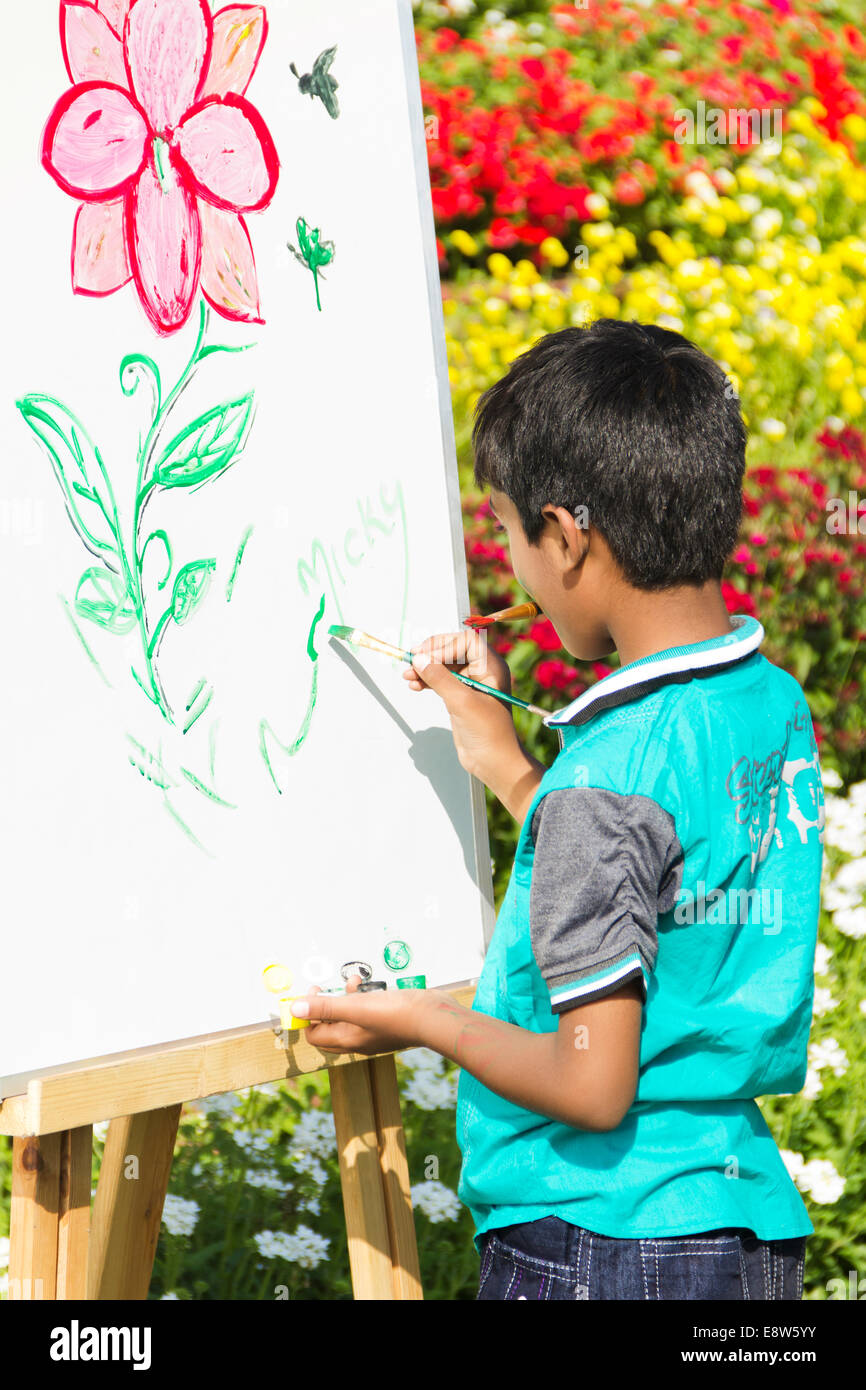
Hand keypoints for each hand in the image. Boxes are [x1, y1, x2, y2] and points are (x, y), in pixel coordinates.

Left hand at [289, 975, 439, 1054]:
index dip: (308, 1014)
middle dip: (325, 1005)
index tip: (313, 993)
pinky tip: (369, 985)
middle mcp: (358, 1040)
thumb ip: (325, 1007)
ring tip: (353, 982)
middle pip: (329, 1026)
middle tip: (328, 988)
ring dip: (345, 997)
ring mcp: (373, 1032)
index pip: (314, 1034)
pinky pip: (365, 1011)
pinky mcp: (386, 1022)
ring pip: (348, 1016)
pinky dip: (363, 997)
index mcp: (347, 1040)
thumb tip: (294, 1008)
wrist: (433, 1017)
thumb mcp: (356, 1007)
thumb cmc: (397, 1014)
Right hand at [402, 628, 518, 780]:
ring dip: (425, 668)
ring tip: (407, 676)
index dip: (444, 645)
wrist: (493, 762)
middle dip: (431, 655)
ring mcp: (470, 684)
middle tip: (411, 661)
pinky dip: (427, 680)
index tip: (425, 656)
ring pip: (444, 666)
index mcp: (492, 667)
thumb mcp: (462, 702)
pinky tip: (414, 685)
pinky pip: (441, 680)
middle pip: (453, 650)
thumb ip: (440, 678)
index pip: (466, 641)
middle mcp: (483, 671)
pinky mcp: (460, 697)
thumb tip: (418, 659)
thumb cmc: (488, 732)